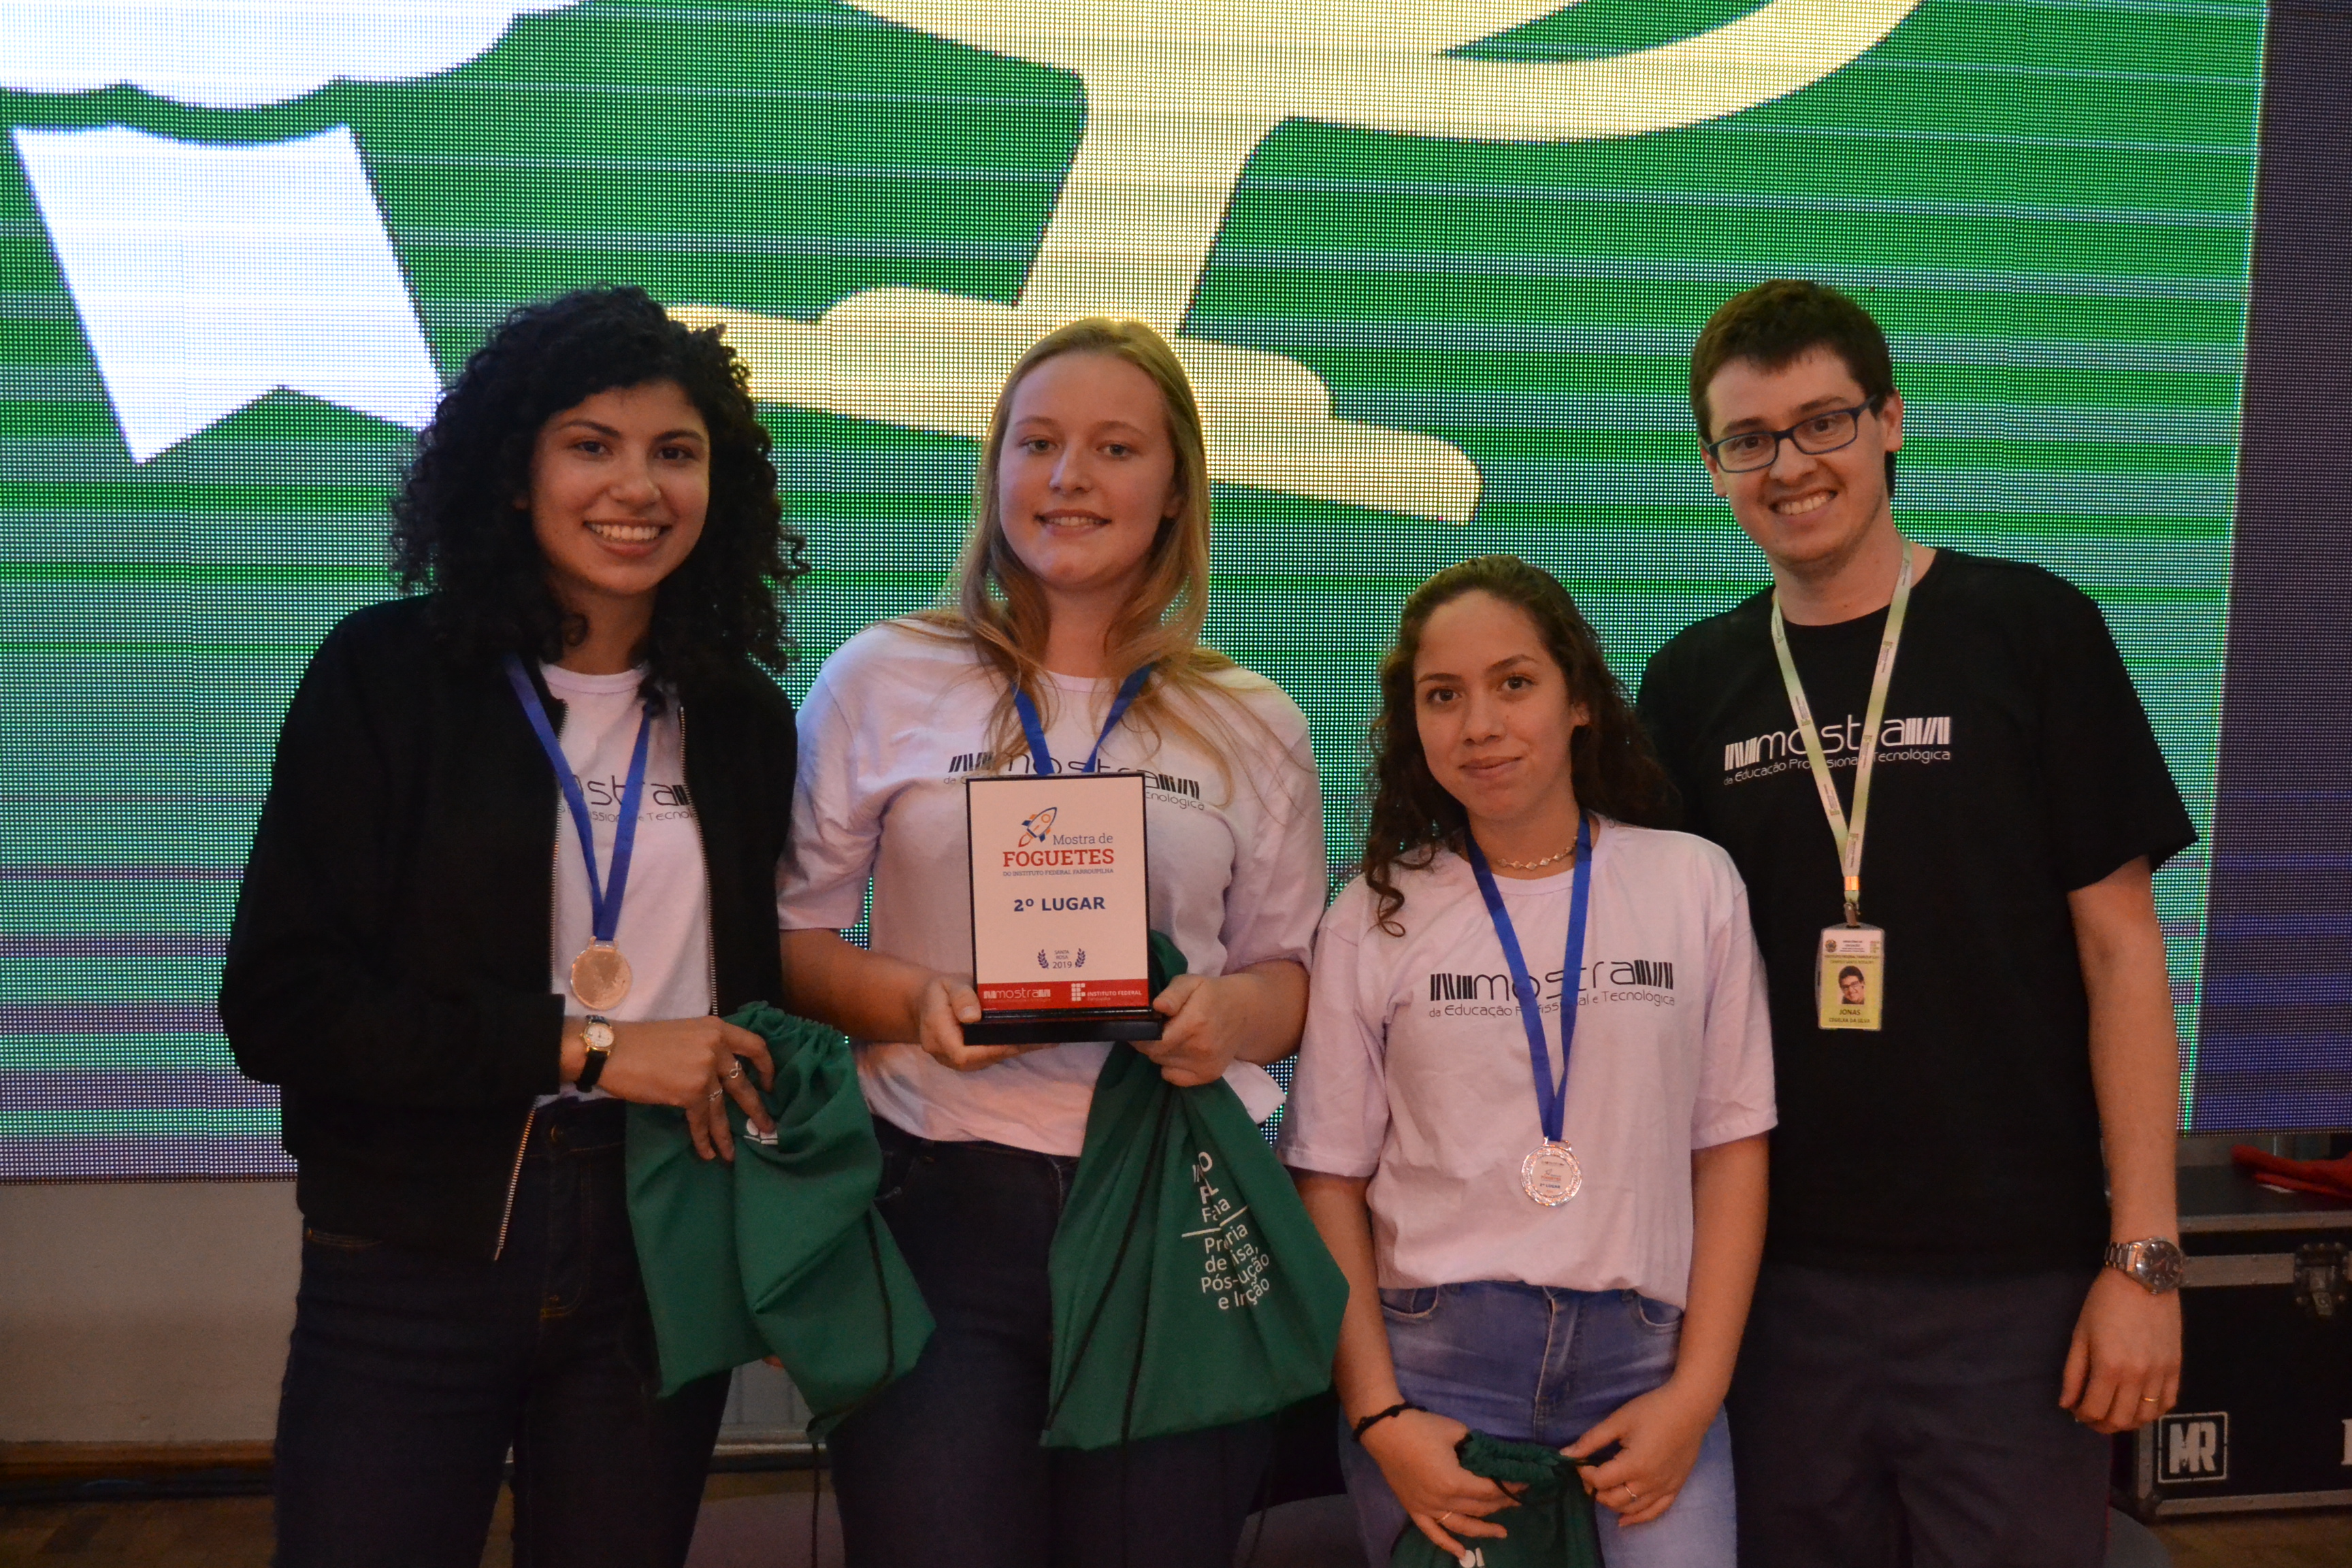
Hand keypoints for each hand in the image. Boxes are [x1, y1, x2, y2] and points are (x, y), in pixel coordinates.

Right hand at [592, 1016, 774, 1162]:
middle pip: (743, 1082)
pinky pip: (701, 1120)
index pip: (755, 1045)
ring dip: (727, 1134)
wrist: (611, 1050)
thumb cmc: (640, 1042)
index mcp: (716, 1029)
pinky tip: (708, 1153)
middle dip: (756, 1109)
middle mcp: (716, 1047)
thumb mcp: (683, 1033)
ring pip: (722, 1108)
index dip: (767, 1066)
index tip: (770, 1084)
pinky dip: (704, 1139)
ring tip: (734, 1153)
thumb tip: (718, 1072)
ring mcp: (704, 1070)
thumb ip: (705, 1047)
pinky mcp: (689, 1092)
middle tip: (768, 1127)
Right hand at [911, 973, 1036, 1071]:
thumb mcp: (948, 984)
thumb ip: (960, 997)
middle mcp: (944, 1054)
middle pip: (980, 1059)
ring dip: (1013, 1051)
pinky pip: (986, 1057)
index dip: (992, 1050)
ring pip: (986, 1060)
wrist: (927, 1002)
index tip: (1017, 1041)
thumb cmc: (939, 991)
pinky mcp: (965, 1060)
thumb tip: (973, 1016)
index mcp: (936, 1034)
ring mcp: (954, 1060)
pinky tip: (1029, 1041)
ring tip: (1043, 1040)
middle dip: (1011, 1050)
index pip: (964, 1053)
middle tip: (1042, 1040)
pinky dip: (1007, 1049)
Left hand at [1139, 972, 1247, 1086]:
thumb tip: (1157, 1006)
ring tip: (1172, 1037)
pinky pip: (1175, 1077)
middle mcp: (1200, 1048)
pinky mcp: (1209, 1075)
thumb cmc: (1212, 994)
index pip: (1152, 1040)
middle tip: (1155, 1029)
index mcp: (1194, 1023)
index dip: (1140, 1034)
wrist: (1245, 1012)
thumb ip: (1172, 994)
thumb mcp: (1191, 982)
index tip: (1139, 1025)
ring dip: (1161, 1052)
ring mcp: (1205, 1065)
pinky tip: (1180, 1051)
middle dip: (1149, 1042)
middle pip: (1155, 1054)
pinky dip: (1171, 1067)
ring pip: (1163, 1064)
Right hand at [1358, 1408, 1519, 1557]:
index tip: (1525, 1484)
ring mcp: (1427, 1509)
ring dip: (1483, 1530)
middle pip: (1479, 1508)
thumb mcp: (1456, 1431)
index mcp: (1454, 1481)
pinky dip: (1447, 1545)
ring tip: (1502, 1532)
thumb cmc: (1421, 1427)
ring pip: (1461, 1526)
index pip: (1489, 1490)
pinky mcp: (1414, 1509)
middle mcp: (1442, 1501)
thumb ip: (1475, 1447)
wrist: (1384, 1431)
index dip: (1509, 1488)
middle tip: (1517, 1501)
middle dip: (1501, 1505)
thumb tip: (1490, 1457)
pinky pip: (1432, 1533)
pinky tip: (1462, 1553)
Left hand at [1563, 1379, 1716, 1526]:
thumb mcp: (1618, 1421)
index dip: (1585, 1473)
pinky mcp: (1675, 1488)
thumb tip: (1565, 1454)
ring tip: (1603, 1492)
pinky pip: (1655, 1512)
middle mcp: (1649, 1483)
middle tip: (1590, 1476)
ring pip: (1632, 1509)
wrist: (1690, 1408)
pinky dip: (1638, 1518)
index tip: (1581, 1462)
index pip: (1600, 1481)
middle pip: (1613, 1499)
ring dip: (1613, 1504)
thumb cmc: (1652, 1410)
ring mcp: (1664, 1489)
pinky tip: (1624, 1520)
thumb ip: (1591, 1440)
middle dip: (1596, 1490)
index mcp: (1633, 1466)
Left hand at [2061, 1266, 2180, 1432]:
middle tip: (2093, 1416)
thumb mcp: (2080, 1335)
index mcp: (2109, 1368)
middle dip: (2103, 1425)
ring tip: (2114, 1411)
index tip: (2076, 1410)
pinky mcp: (2176, 1368)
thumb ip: (2073, 1373)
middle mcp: (2137, 1377)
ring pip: (2146, 1417)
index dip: (2082, 1416)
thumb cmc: (2104, 1303)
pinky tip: (2139, 1404)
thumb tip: (2067, 1404)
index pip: (2095, 1410)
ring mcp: (2160, 1374)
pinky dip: (2153, 1411)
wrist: (2143, 1279)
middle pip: (2121, 1420)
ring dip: (2128, 1421)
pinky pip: (2168, 1403)